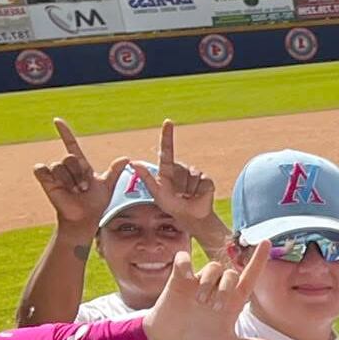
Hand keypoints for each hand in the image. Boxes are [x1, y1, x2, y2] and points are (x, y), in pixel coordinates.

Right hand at [32, 117, 125, 240]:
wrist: (85, 218)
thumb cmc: (95, 203)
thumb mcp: (107, 186)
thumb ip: (115, 171)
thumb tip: (127, 158)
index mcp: (80, 165)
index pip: (70, 144)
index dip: (64, 132)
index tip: (57, 121)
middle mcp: (67, 167)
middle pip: (70, 157)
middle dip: (79, 173)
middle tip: (83, 188)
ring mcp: (55, 173)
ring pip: (59, 165)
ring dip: (69, 180)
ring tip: (74, 192)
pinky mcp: (45, 180)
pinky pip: (42, 169)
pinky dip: (50, 177)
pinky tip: (58, 187)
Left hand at [132, 119, 217, 235]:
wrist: (191, 217)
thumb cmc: (172, 205)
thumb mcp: (156, 193)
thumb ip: (146, 177)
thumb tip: (133, 162)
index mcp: (168, 169)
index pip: (167, 150)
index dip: (167, 135)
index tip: (168, 122)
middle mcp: (181, 168)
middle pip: (179, 170)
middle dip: (178, 186)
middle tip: (178, 196)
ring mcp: (194, 173)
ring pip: (190, 178)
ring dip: (187, 191)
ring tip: (187, 197)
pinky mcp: (206, 179)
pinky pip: (201, 183)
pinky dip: (198, 193)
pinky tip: (196, 196)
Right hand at [141, 245, 285, 339]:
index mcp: (232, 302)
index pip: (249, 277)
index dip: (258, 261)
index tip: (266, 242)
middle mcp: (217, 289)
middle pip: (231, 273)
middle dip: (226, 289)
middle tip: (215, 308)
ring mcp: (198, 283)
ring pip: (212, 267)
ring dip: (209, 283)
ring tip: (200, 302)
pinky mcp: (178, 280)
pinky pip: (183, 259)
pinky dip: (184, 263)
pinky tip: (184, 277)